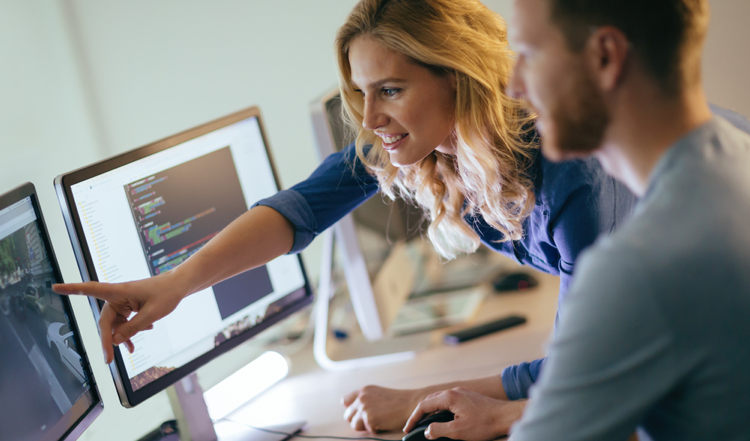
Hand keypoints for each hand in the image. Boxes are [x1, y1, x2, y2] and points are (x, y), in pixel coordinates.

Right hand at [52, 271, 186, 363]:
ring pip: (115, 325)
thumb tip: (115, 340)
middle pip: (105, 321)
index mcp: (120, 291)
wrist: (179, 286)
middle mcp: (118, 296)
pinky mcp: (129, 307)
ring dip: (123, 337)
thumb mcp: (152, 314)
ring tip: (131, 350)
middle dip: (107, 340)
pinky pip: (124, 323)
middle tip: (109, 360)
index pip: (91, 289)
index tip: (55, 287)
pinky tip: (136, 342)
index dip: (72, 289)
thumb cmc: (167, 293)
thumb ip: (133, 327)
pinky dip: (130, 332)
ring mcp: (123, 302)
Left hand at [342, 385, 422, 432]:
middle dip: (358, 420)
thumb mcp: (378, 394)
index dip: (351, 409)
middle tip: (373, 419)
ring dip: (365, 426)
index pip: (345, 401)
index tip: (359, 413)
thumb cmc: (398, 401)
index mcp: (363, 390)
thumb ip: (365, 399)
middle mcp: (361, 397)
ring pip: (354, 425)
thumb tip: (350, 408)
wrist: (412, 404)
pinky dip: (376, 430)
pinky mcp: (369, 418)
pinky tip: (385, 423)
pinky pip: (367, 430)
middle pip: (348, 416)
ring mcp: (364, 408)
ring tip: (379, 421)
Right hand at [404, 388, 524, 440]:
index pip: (424, 406)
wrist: (506, 416)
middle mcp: (454, 391)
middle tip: (413, 425)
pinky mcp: (469, 397)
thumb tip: (427, 431)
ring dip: (430, 411)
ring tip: (425, 422)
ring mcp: (462, 393)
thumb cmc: (485, 423)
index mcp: (449, 397)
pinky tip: (442, 417)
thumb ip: (439, 430)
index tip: (407, 428)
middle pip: (430, 400)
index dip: (414, 418)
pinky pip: (449, 401)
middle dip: (420, 413)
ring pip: (440, 400)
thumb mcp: (458, 431)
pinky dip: (440, 409)